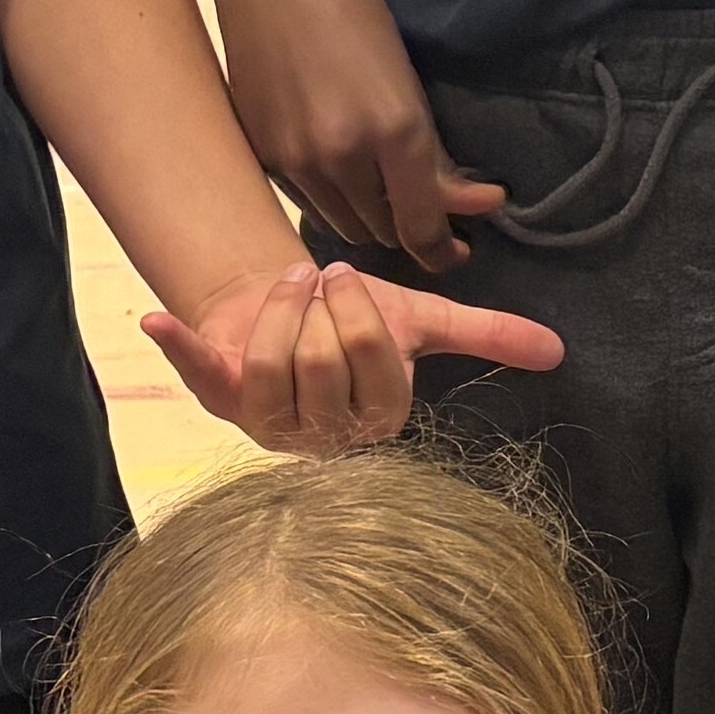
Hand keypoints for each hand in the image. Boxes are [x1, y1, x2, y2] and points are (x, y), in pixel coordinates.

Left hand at [146, 260, 568, 453]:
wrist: (282, 304)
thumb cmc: (352, 318)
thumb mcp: (420, 320)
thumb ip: (486, 336)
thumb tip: (557, 349)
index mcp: (375, 418)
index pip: (372, 366)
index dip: (359, 314)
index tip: (349, 279)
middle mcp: (321, 435)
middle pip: (320, 363)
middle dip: (319, 304)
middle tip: (317, 277)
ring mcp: (265, 422)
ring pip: (270, 366)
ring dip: (277, 306)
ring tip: (286, 282)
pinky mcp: (216, 397)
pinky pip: (199, 375)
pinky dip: (178, 347)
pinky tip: (157, 321)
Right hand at [194, 0, 506, 267]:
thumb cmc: (350, 5)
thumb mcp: (406, 75)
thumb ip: (432, 150)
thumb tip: (473, 202)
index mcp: (396, 130)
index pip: (423, 228)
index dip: (443, 250)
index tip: (460, 247)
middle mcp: (345, 156)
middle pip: (384, 232)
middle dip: (408, 226)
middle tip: (425, 209)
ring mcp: (296, 159)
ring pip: (344, 224)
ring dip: (369, 217)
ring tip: (382, 189)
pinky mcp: (262, 153)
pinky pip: (307, 202)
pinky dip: (330, 197)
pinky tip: (339, 168)